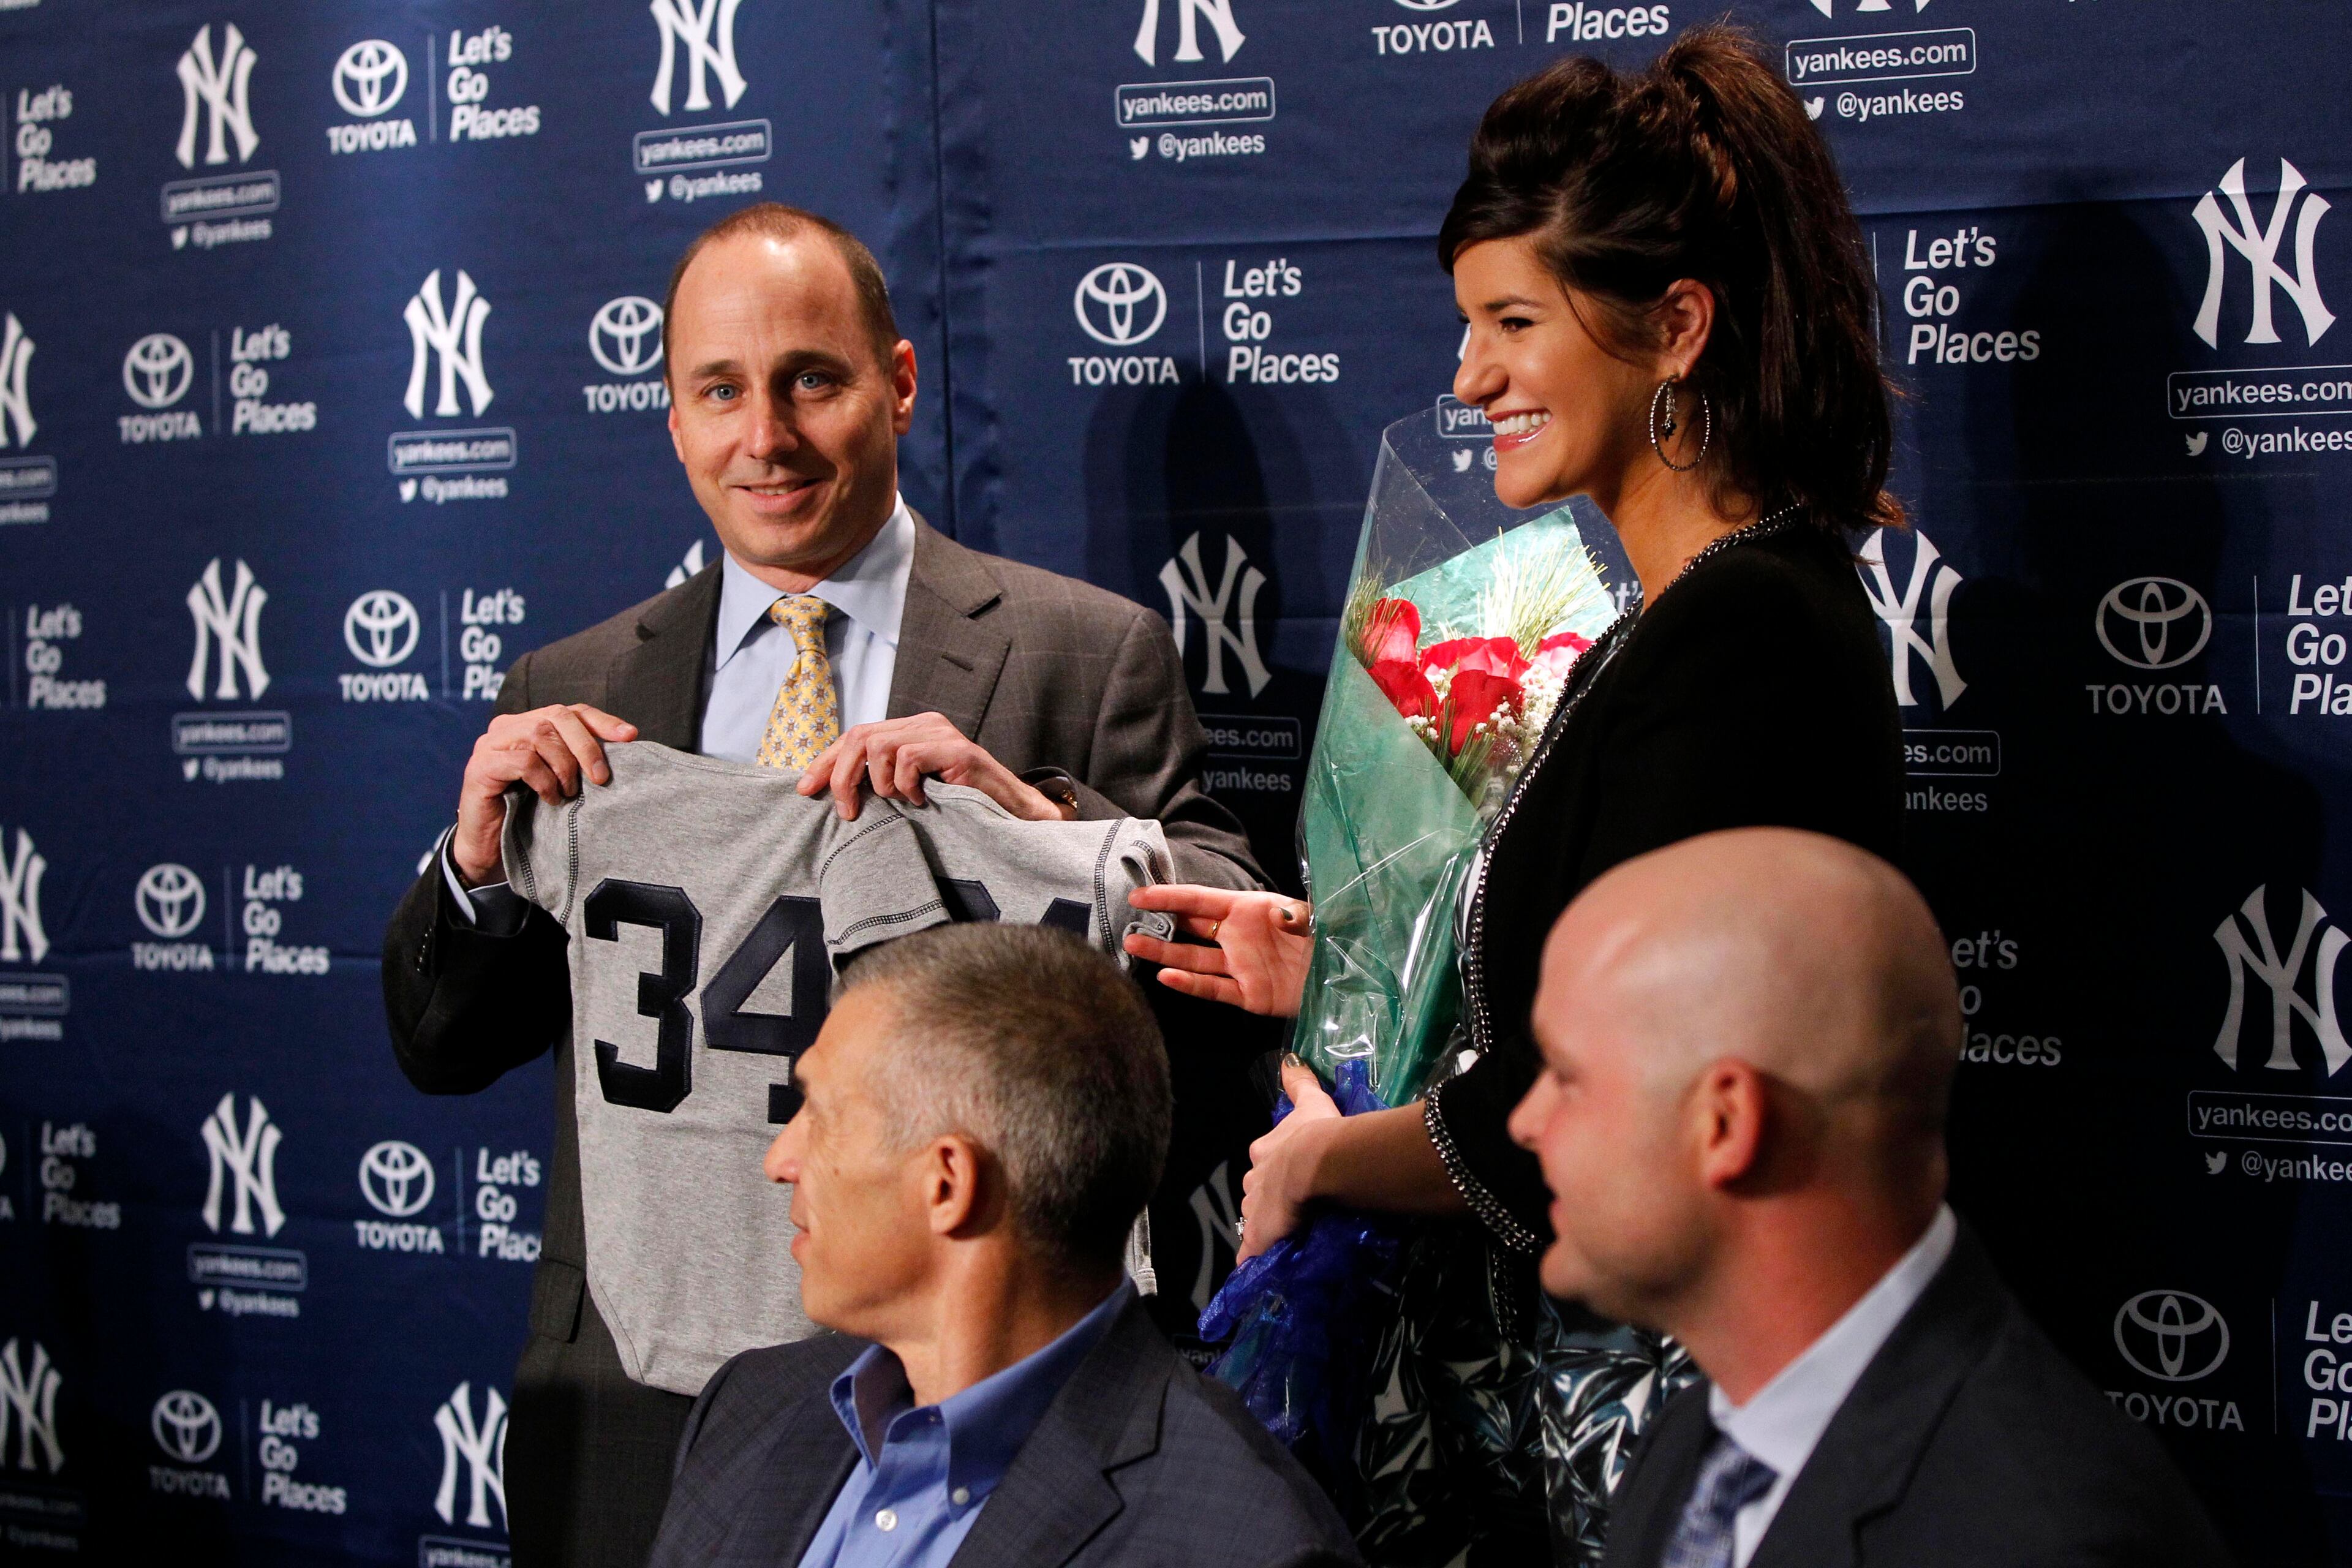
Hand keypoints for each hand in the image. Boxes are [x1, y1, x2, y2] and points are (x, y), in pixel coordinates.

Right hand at [452, 704, 638, 885]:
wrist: (490, 851)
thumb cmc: (529, 815)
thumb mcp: (561, 782)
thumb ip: (580, 761)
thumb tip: (626, 745)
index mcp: (529, 724)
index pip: (571, 711)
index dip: (602, 721)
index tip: (630, 736)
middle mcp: (507, 727)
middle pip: (557, 716)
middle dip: (587, 745)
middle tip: (601, 777)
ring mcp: (490, 744)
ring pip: (540, 734)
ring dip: (564, 765)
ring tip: (569, 792)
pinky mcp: (480, 766)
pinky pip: (522, 760)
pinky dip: (544, 780)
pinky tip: (551, 799)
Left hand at [795, 712, 1064, 821]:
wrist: (1015, 815)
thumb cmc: (963, 808)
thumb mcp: (914, 792)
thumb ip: (883, 782)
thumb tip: (836, 793)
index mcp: (911, 730)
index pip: (855, 735)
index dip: (825, 762)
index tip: (804, 789)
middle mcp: (925, 724)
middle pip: (859, 736)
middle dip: (840, 774)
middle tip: (844, 811)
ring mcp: (942, 734)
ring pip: (879, 745)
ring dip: (879, 783)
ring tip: (898, 803)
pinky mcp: (958, 750)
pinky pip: (909, 759)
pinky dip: (906, 785)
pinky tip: (923, 801)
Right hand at [1123, 887, 1311, 1016]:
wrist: (1345, 977)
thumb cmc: (1328, 937)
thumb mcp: (1313, 917)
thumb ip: (1295, 915)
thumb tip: (1278, 917)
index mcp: (1249, 910)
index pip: (1201, 900)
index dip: (1170, 897)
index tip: (1139, 895)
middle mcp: (1238, 936)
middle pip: (1191, 927)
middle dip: (1160, 923)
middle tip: (1128, 921)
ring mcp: (1240, 966)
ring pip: (1194, 959)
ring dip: (1164, 953)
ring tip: (1134, 946)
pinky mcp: (1248, 995)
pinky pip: (1213, 988)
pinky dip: (1190, 984)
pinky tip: (1167, 977)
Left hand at [1237, 1060, 1342, 1260]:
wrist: (1316, 1162)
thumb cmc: (1316, 1133)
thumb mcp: (1311, 1103)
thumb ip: (1300, 1083)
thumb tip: (1289, 1060)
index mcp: (1264, 1151)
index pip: (1265, 1161)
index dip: (1279, 1169)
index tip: (1293, 1175)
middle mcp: (1252, 1179)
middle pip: (1258, 1190)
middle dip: (1271, 1198)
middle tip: (1294, 1205)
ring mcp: (1254, 1209)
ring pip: (1255, 1218)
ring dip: (1267, 1225)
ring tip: (1288, 1233)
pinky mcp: (1259, 1236)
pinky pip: (1252, 1251)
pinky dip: (1254, 1257)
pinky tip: (1259, 1266)